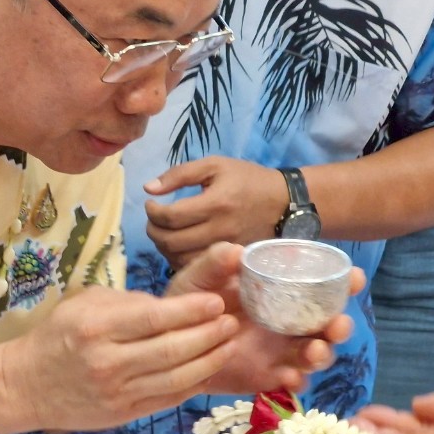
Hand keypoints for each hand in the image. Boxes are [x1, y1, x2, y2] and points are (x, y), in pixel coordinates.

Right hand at [1, 285, 236, 432]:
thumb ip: (127, 302)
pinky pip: (168, 399)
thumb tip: (170, 306)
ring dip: (209, 360)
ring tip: (229, 344)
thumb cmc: (58, 334)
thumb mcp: (84, 303)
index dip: (191, 310)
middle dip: (208, 335)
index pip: (154, 318)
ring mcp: (118, 392)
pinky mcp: (124, 415)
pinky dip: (194, 384)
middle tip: (232, 321)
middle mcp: (108, 361)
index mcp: (97, 327)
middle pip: (172, 349)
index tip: (216, 302)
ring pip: (176, 379)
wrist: (27, 385)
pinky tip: (209, 369)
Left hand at [143, 157, 288, 266]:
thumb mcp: (215, 165)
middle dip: (153, 231)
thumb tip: (149, 188)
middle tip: (153, 220)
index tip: (151, 204)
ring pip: (181, 260)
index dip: (152, 212)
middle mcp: (220, 230)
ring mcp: (226, 249)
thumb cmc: (247, 180)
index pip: (171, 217)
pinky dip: (180, 259)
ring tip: (164, 232)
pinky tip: (179, 246)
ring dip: (164, 248)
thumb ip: (179, 174)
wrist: (284, 203)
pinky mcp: (231, 260)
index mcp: (215, 203)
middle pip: (172, 242)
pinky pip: (197, 267)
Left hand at [167, 243, 360, 392]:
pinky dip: (295, 381)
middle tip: (336, 324)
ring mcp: (281, 352)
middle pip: (327, 324)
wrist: (171, 343)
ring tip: (313, 352)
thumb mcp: (199, 278)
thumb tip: (235, 251)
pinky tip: (288, 377)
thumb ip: (215, 262)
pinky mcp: (269, 376)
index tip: (354, 278)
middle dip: (340, 325)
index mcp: (278, 293)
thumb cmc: (191, 302)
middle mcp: (287, 322)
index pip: (318, 285)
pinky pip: (291, 382)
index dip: (342, 282)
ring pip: (316, 355)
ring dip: (322, 354)